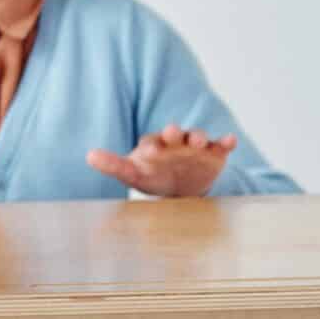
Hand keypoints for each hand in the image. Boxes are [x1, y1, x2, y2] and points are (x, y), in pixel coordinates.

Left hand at [88, 126, 238, 197]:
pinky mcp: (213, 154)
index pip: (150, 141)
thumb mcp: (133, 174)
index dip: (149, 146)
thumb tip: (89, 156)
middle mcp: (174, 141)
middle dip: (173, 131)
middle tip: (171, 132)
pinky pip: (221, 146)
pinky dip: (226, 142)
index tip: (147, 152)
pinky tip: (230, 141)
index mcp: (153, 144)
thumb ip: (113, 166)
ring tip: (198, 141)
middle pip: (173, 132)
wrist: (181, 187)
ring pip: (197, 136)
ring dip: (198, 136)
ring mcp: (194, 147)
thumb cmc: (152, 176)